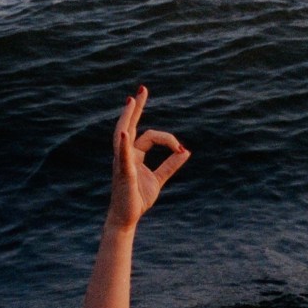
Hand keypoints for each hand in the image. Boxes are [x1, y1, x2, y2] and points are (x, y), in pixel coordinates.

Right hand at [107, 85, 189, 231]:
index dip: (168, 139)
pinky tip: (125, 132)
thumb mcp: (158, 180)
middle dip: (135, 107)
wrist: (127, 218)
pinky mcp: (123, 172)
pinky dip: (124, 144)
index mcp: (133, 155)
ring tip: (131, 101)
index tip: (181, 149)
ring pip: (123, 135)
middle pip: (129, 125)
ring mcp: (121, 162)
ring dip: (127, 117)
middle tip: (141, 89)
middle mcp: (125, 154)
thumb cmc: (138, 198)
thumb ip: (170, 165)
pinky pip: (122, 156)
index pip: (149, 136)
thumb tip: (186, 151)